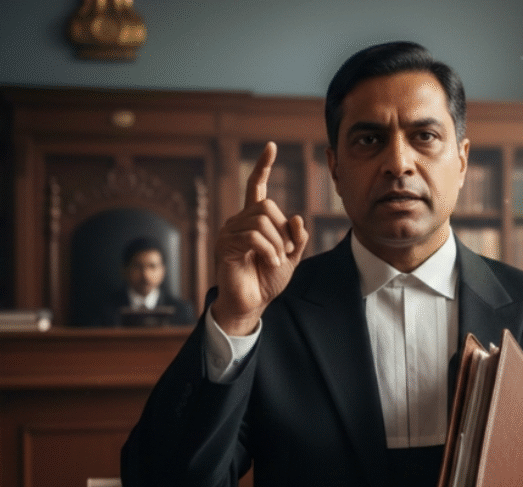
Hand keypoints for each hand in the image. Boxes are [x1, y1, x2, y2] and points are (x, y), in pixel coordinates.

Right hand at [211, 141, 308, 335]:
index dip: (263, 167)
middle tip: (285, 253)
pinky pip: (253, 236)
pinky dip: (268, 250)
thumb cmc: (267, 281)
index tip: (271, 147)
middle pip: (266, 206)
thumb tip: (296, 217)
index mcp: (254, 220)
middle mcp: (239, 221)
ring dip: (277, 244)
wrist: (251, 304)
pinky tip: (270, 263)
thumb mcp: (291, 257)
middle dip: (283, 230)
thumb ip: (296, 238)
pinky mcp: (225, 245)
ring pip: (261, 221)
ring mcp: (230, 231)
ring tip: (276, 261)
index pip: (256, 186)